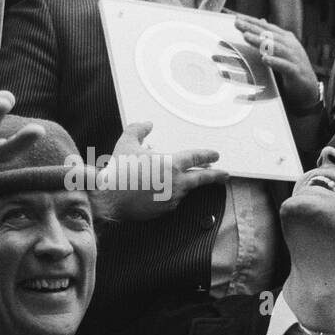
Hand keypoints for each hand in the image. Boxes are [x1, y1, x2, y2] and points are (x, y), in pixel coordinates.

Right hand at [101, 121, 227, 218]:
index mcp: (172, 163)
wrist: (109, 198)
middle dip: (215, 175)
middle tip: (225, 175)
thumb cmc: (119, 170)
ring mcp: (172, 198)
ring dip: (186, 183)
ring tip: (180, 178)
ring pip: (185, 189)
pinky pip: (172, 200)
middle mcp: (177, 183)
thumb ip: (139, 129)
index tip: (216, 155)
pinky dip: (171, 193)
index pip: (197, 157)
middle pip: (202, 178)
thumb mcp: (126, 142)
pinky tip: (162, 189)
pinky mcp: (164, 210)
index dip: (208, 155)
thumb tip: (148, 124)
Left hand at [235, 16, 320, 111]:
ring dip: (260, 42)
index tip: (238, 17)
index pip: (267, 27)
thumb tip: (261, 21)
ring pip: (276, 47)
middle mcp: (290, 46)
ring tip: (246, 36)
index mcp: (286, 39)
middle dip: (253, 28)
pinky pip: (285, 66)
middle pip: (270, 35)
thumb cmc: (292, 68)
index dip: (253, 22)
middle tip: (237, 23)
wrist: (309, 89)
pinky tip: (265, 59)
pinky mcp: (296, 72)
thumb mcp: (280, 50)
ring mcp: (294, 58)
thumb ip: (270, 37)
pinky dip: (275, 62)